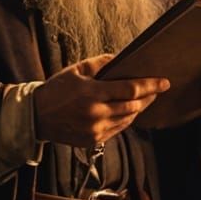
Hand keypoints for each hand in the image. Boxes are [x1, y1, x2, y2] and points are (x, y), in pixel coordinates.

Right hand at [33, 54, 168, 150]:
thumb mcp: (76, 70)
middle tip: (157, 89)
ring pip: (127, 119)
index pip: (130, 89)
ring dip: (138, 109)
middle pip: (133, 106)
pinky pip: (117, 130)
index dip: (150, 86)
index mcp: (91, 94)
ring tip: (145, 99)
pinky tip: (128, 111)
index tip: (164, 82)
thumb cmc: (56, 90)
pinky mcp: (93, 141)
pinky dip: (126, 119)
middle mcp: (95, 114)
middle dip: (148, 97)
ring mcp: (95, 130)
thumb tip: (121, 59)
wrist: (36, 116)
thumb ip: (101, 63)